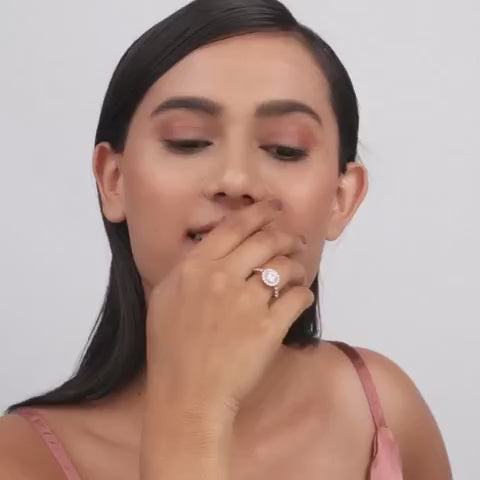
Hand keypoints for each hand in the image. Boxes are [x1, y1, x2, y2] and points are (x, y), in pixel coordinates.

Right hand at [145, 198, 311, 420]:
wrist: (186, 395)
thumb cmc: (170, 349)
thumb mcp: (165, 299)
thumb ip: (188, 270)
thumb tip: (212, 251)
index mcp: (195, 267)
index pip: (234, 227)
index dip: (259, 211)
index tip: (275, 206)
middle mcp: (221, 277)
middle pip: (265, 241)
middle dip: (286, 236)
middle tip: (296, 239)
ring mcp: (245, 302)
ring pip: (284, 267)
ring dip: (297, 266)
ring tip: (298, 272)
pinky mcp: (268, 328)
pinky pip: (296, 298)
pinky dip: (302, 295)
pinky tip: (299, 298)